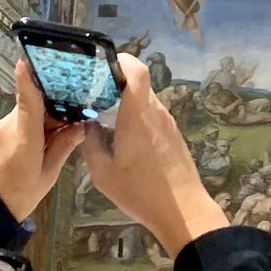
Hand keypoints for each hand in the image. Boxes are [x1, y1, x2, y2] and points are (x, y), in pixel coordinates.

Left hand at [0, 58, 84, 222]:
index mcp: (25, 136)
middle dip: (57, 101)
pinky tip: (53, 133)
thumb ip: (64, 146)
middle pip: (36, 102)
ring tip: (72, 121)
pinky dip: (39, 123)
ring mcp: (2, 129)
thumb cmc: (18, 196)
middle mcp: (11, 125)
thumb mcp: (47, 174)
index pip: (28, 98)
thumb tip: (81, 126)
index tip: (32, 54)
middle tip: (82, 102)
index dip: (29, 75)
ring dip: (49, 115)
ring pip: (30, 112)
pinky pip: (23, 121)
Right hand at [81, 55, 227, 258]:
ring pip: (146, 100)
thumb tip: (87, 125)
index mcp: (138, 115)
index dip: (121, 59)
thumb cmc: (140, 192)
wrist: (183, 211)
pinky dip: (137, 116)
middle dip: (116, 81)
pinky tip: (123, 134)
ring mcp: (168, 124)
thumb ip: (90, 144)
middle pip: (139, 83)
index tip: (102, 63)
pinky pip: (152, 115)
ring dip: (126, 101)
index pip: (137, 71)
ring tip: (104, 113)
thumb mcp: (102, 173)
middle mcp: (156, 113)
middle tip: (92, 90)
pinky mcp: (174, 136)